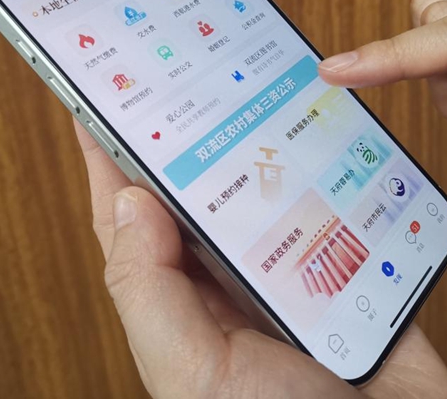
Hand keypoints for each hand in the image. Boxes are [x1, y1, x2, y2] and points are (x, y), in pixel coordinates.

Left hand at [74, 121, 446, 398]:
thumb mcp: (192, 370)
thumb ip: (151, 291)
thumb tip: (130, 200)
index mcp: (183, 306)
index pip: (132, 221)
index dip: (109, 161)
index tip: (95, 102)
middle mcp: (233, 283)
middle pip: (204, 194)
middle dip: (191, 138)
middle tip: (182, 77)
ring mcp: (292, 273)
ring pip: (269, 193)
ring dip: (264, 147)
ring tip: (252, 92)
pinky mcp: (350, 267)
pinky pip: (338, 206)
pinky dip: (335, 171)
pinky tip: (330, 135)